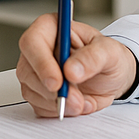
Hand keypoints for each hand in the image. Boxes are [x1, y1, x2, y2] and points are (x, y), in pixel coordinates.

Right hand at [16, 13, 137, 117]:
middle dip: (53, 91)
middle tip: (77, 100)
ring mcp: (35, 72)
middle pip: (27, 71)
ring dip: (58, 103)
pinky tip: (77, 104)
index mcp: (51, 28)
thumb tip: (71, 70)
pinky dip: (59, 110)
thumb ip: (93, 57)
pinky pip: (39, 106)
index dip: (41, 63)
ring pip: (32, 92)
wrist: (111, 78)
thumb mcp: (110, 52)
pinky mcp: (37, 92)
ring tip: (83, 101)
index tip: (57, 83)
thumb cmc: (108, 58)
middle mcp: (38, 49)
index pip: (32, 42)